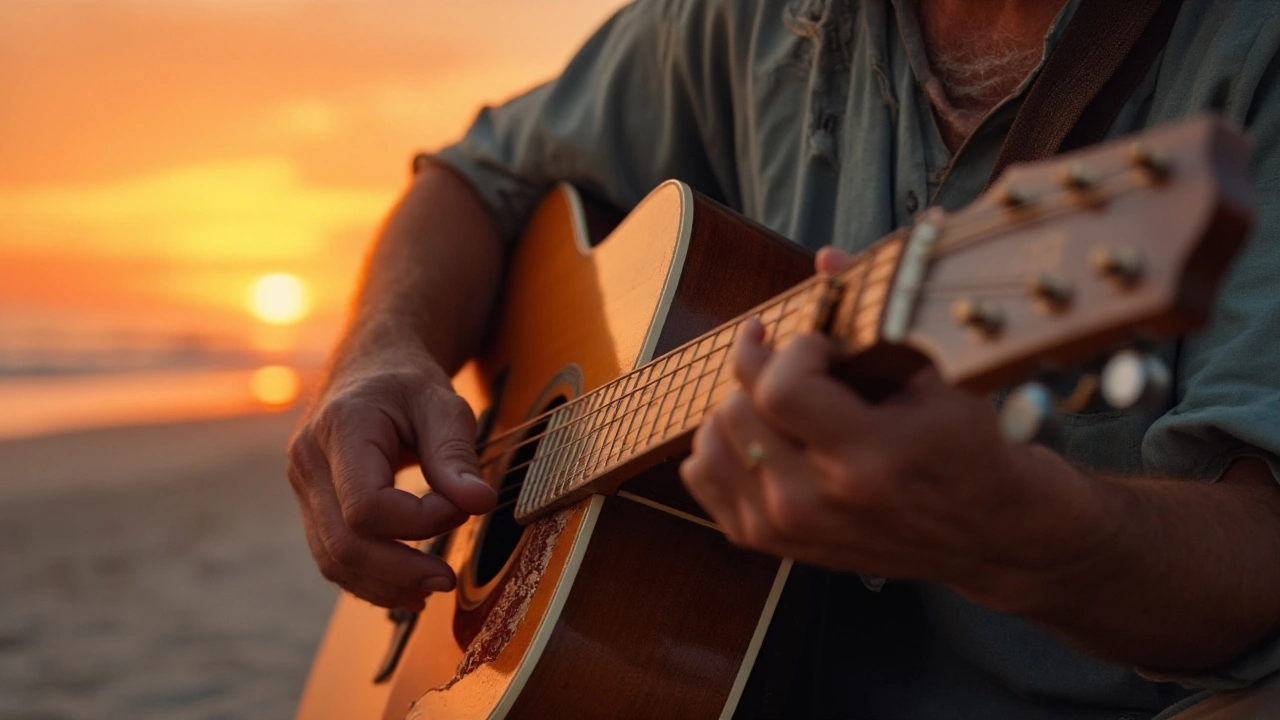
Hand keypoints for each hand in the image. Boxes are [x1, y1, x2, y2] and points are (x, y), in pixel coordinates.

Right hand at [287, 345, 496, 609]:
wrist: (370, 369)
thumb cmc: (408, 385)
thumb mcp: (443, 404)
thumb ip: (457, 454)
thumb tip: (480, 504)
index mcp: (341, 427)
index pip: (367, 506)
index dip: (418, 522)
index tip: (460, 507)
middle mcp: (309, 461)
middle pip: (343, 544)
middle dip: (400, 571)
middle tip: (448, 578)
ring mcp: (304, 488)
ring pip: (332, 560)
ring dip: (384, 586)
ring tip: (433, 588)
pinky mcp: (313, 507)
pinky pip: (332, 557)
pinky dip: (370, 580)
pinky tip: (407, 587)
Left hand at [679, 248, 1098, 603]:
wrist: (983, 531)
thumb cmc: (963, 449)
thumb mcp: (939, 379)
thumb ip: (878, 315)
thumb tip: (826, 257)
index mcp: (867, 459)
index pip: (781, 388)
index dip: (793, 349)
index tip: (818, 343)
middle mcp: (817, 501)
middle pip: (739, 410)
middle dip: (766, 368)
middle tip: (802, 362)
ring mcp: (786, 527)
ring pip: (712, 439)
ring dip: (738, 402)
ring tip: (779, 394)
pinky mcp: (767, 540)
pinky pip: (702, 474)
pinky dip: (719, 443)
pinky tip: (758, 429)